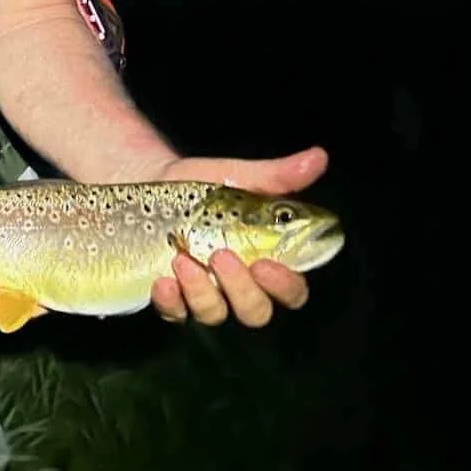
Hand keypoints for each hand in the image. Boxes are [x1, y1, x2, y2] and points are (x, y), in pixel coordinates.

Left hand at [150, 145, 328, 328]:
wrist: (152, 182)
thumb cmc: (204, 188)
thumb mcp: (239, 178)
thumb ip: (278, 176)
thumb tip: (318, 157)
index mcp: (265, 261)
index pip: (291, 291)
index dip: (285, 286)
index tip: (266, 263)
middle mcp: (238, 286)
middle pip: (255, 311)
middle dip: (241, 289)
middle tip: (221, 255)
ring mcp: (204, 295)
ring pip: (214, 313)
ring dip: (201, 291)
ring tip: (183, 258)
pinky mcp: (171, 299)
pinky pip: (174, 313)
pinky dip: (170, 302)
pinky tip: (162, 281)